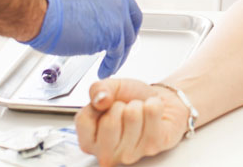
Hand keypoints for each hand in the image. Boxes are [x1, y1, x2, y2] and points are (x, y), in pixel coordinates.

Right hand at [21, 0, 142, 78]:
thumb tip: (91, 19)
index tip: (120, 30)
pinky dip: (112, 64)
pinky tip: (104, 70)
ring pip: (126, 38)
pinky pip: (117, 53)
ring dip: (118, 55)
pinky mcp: (113, 32)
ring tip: (109, 66)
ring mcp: (117, 12)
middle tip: (119, 50)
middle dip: (126, 37)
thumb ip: (89, 4)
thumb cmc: (45, 4)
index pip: (123, 2)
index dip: (123, 19)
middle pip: (131, 20)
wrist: (38, 10)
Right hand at [75, 79, 189, 165]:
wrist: (158, 102)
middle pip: (110, 121)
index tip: (107, 106)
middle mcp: (107, 153)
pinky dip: (154, 104)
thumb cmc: (130, 100)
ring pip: (132, 115)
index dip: (99, 104)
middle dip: (121, 106)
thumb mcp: (110, 88)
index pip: (84, 120)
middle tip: (125, 110)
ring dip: (138, 105)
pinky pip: (152, 112)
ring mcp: (130, 154)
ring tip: (140, 113)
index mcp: (89, 141)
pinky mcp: (152, 146)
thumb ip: (98, 89)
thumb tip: (100, 99)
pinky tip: (153, 115)